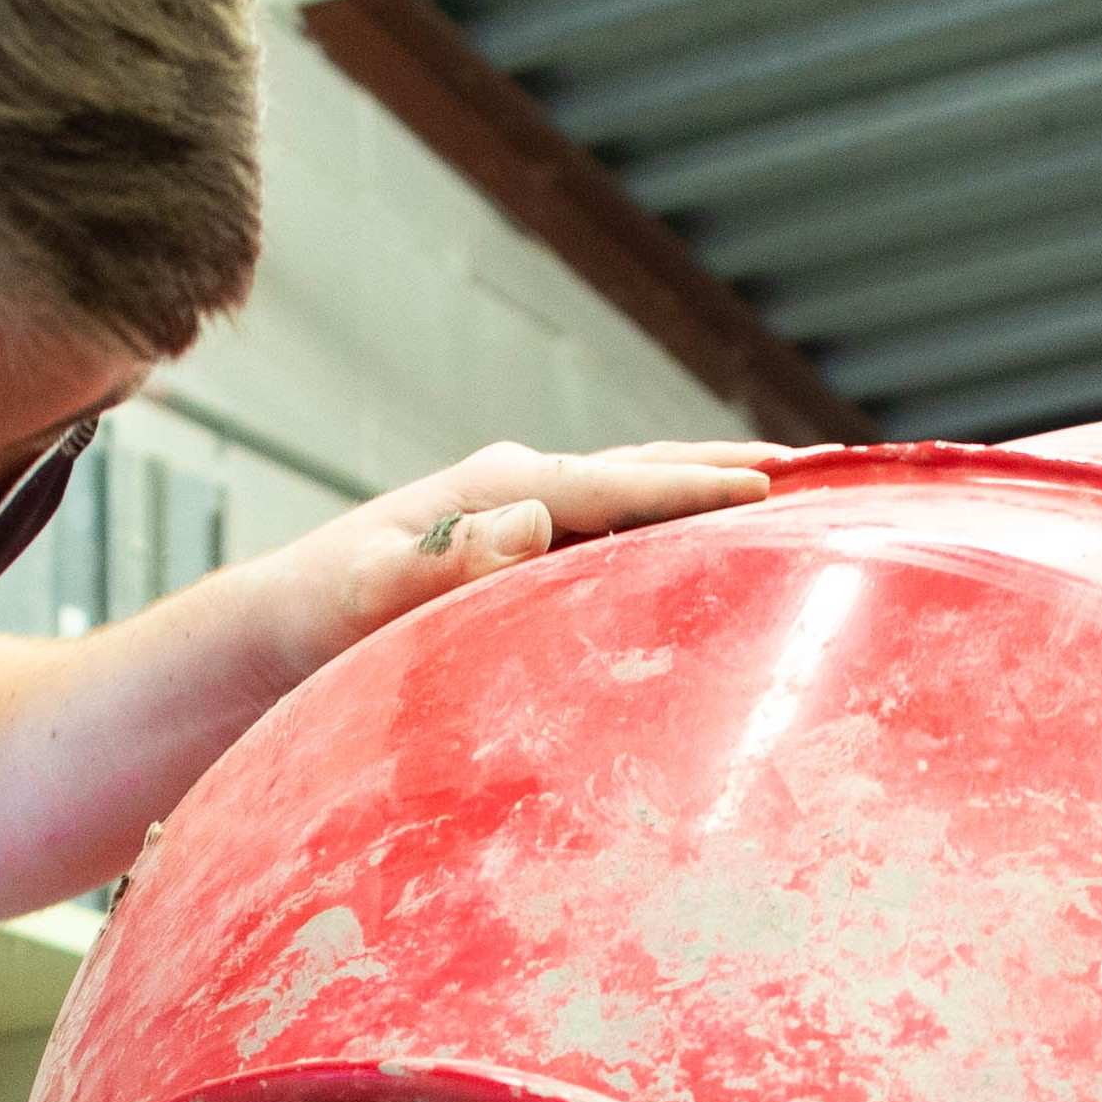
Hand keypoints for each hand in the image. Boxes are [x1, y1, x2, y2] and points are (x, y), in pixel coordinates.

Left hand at [245, 437, 795, 694]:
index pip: (619, 485)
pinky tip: (716, 553)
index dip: (697, 490)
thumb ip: (438, 561)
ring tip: (801, 496)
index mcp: (499, 488)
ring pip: (641, 492)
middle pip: (650, 469)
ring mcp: (525, 514)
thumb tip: (528, 519)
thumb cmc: (312, 621)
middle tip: (831, 472)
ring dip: (714, 489)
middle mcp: (521, 487)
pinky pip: (618, 533)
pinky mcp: (522, 550)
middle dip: (733, 469)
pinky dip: (675, 528)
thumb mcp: (364, 597)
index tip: (775, 494)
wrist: (270, 632)